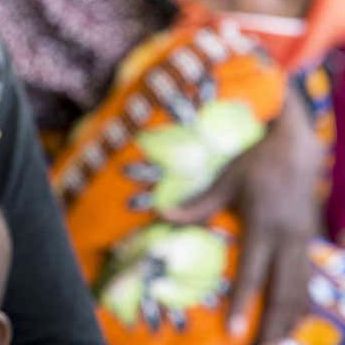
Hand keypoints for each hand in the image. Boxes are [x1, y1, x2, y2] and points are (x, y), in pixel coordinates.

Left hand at [162, 99, 318, 342]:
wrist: (297, 148)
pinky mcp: (311, 242)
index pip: (253, 273)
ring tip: (278, 343)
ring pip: (301, 290)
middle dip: (272, 325)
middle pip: (283, 292)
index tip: (235, 329)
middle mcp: (287, 240)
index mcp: (263, 226)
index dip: (243, 303)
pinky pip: (310, 281)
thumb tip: (163, 215)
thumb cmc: (256, 163)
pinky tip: (295, 321)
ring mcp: (303, 242)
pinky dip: (303, 304)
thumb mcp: (226, 180)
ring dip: (290, 320)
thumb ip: (198, 204)